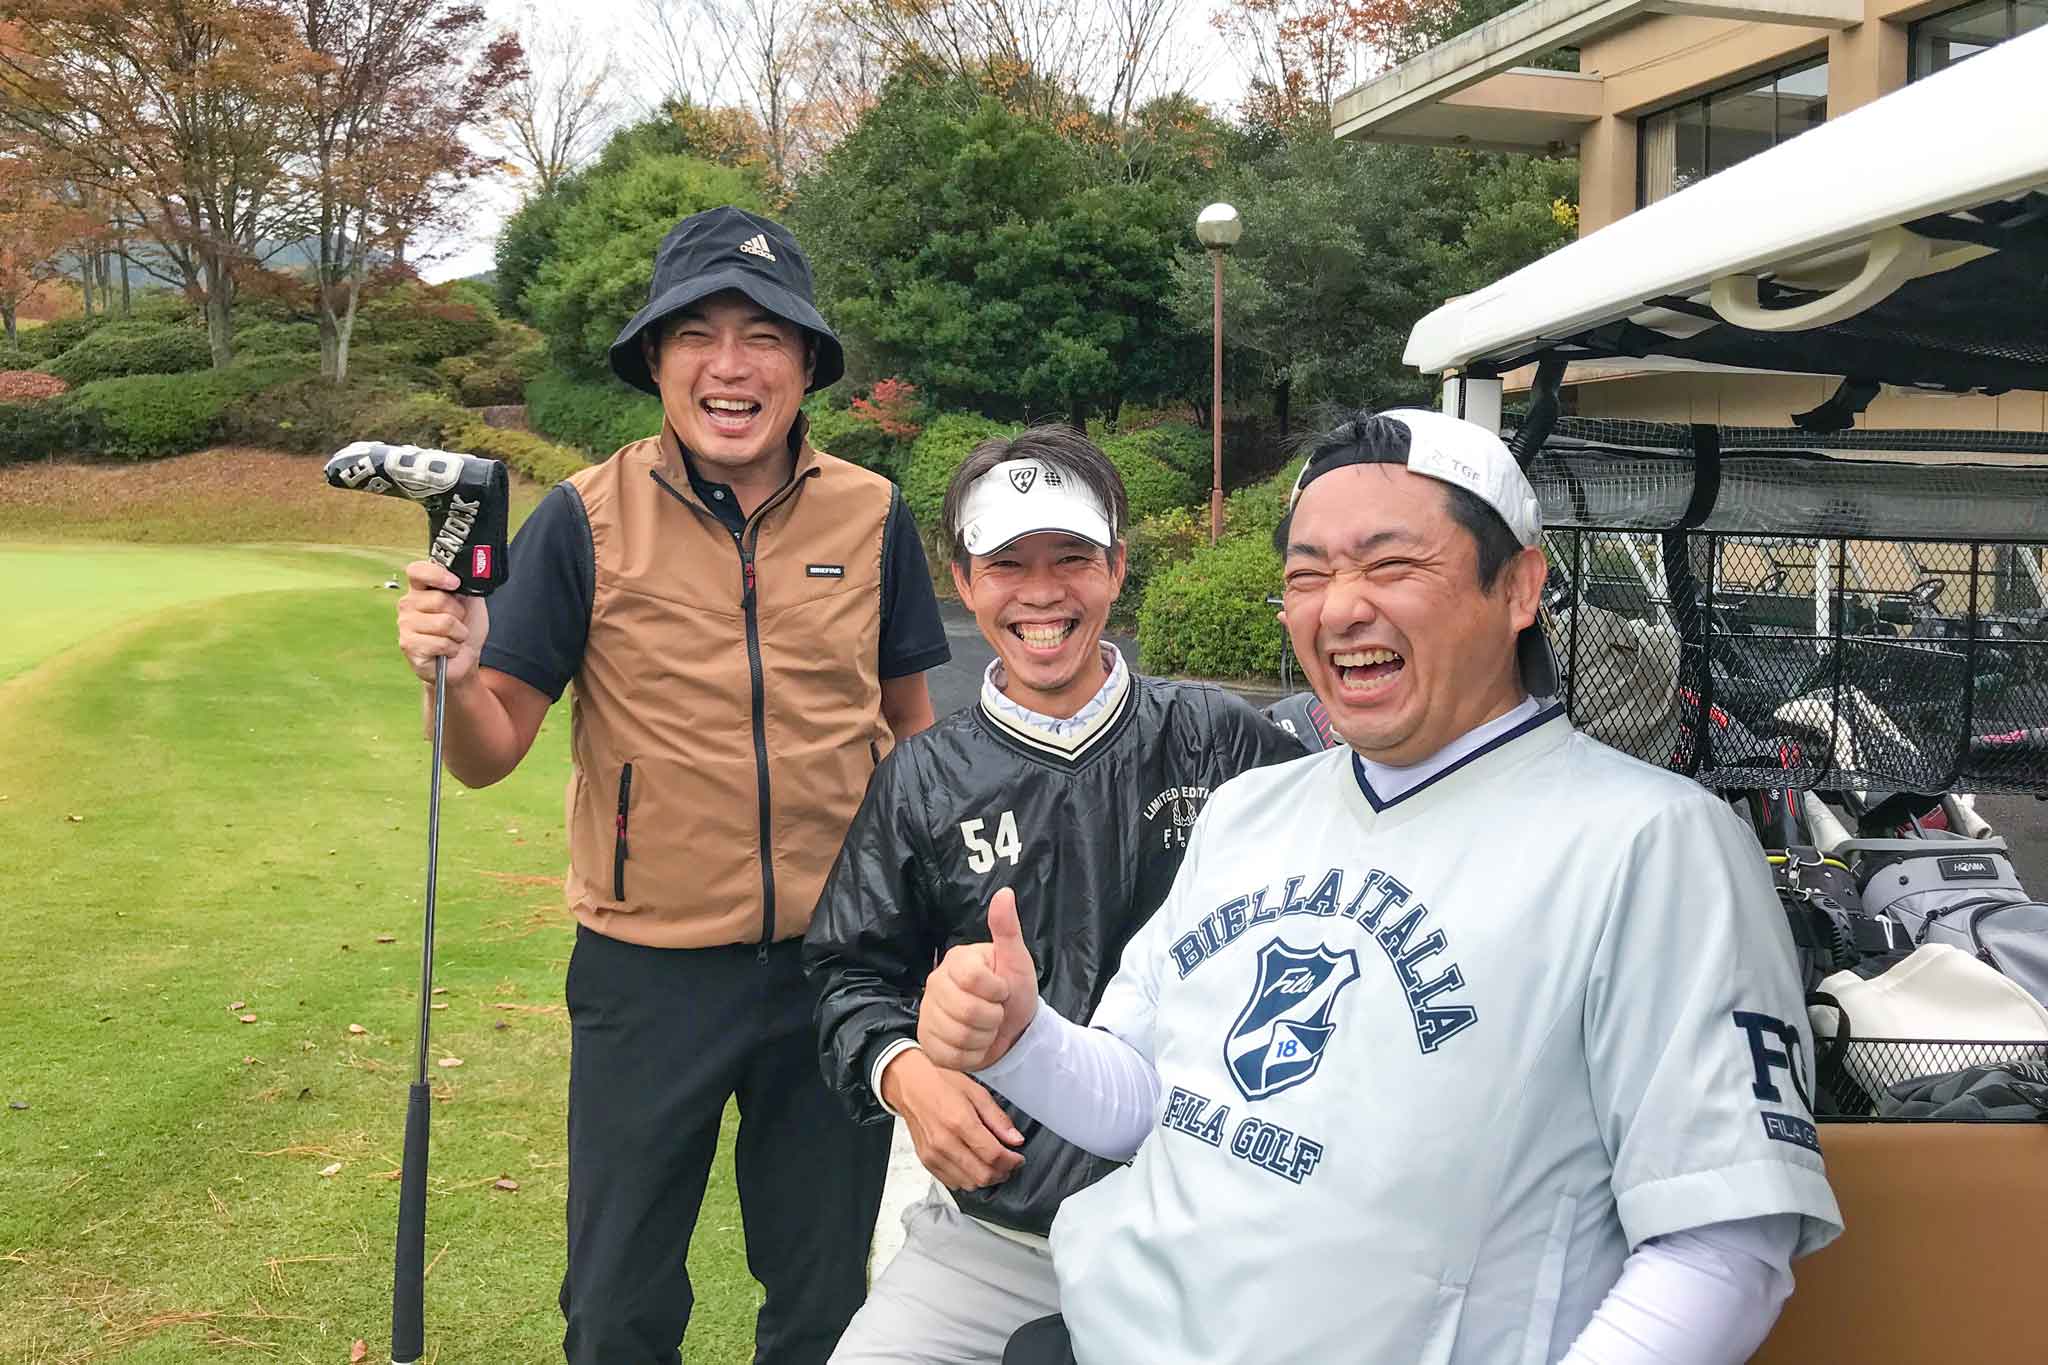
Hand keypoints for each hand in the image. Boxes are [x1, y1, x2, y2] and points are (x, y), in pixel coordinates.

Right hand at [396, 559, 487, 685]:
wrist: (464, 659)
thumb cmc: (464, 629)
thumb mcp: (471, 602)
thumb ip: (465, 584)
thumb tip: (464, 575)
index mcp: (421, 589)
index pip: (417, 571)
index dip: (436, 574)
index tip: (455, 583)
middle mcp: (408, 604)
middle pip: (439, 599)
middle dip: (459, 614)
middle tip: (458, 622)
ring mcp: (405, 625)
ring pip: (444, 623)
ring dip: (458, 634)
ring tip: (453, 637)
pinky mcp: (408, 645)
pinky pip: (440, 643)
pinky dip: (452, 648)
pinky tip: (447, 650)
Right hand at [881, 1049, 1025, 1188]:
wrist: (910, 1086)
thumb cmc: (942, 1084)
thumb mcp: (977, 1092)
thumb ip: (998, 1119)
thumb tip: (1016, 1139)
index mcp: (960, 1122)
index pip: (993, 1155)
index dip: (1012, 1161)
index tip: (1019, 1157)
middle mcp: (945, 1143)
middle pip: (983, 1175)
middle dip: (1002, 1173)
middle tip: (1009, 1163)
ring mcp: (933, 1155)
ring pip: (969, 1184)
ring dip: (986, 1179)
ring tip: (993, 1164)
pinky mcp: (926, 1162)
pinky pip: (953, 1183)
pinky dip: (968, 1179)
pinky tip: (973, 1165)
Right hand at [917, 888, 1038, 1071]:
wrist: (1012, 1031)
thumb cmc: (1014, 992)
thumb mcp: (1017, 961)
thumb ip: (1008, 930)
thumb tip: (1005, 893)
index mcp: (956, 960)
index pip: (973, 979)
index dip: (996, 990)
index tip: (1001, 989)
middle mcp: (935, 983)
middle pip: (965, 1010)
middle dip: (992, 1017)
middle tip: (996, 1012)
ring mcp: (927, 1013)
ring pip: (958, 1035)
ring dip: (984, 1038)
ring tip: (987, 1028)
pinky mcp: (927, 1041)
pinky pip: (950, 1055)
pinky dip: (972, 1056)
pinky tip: (975, 1044)